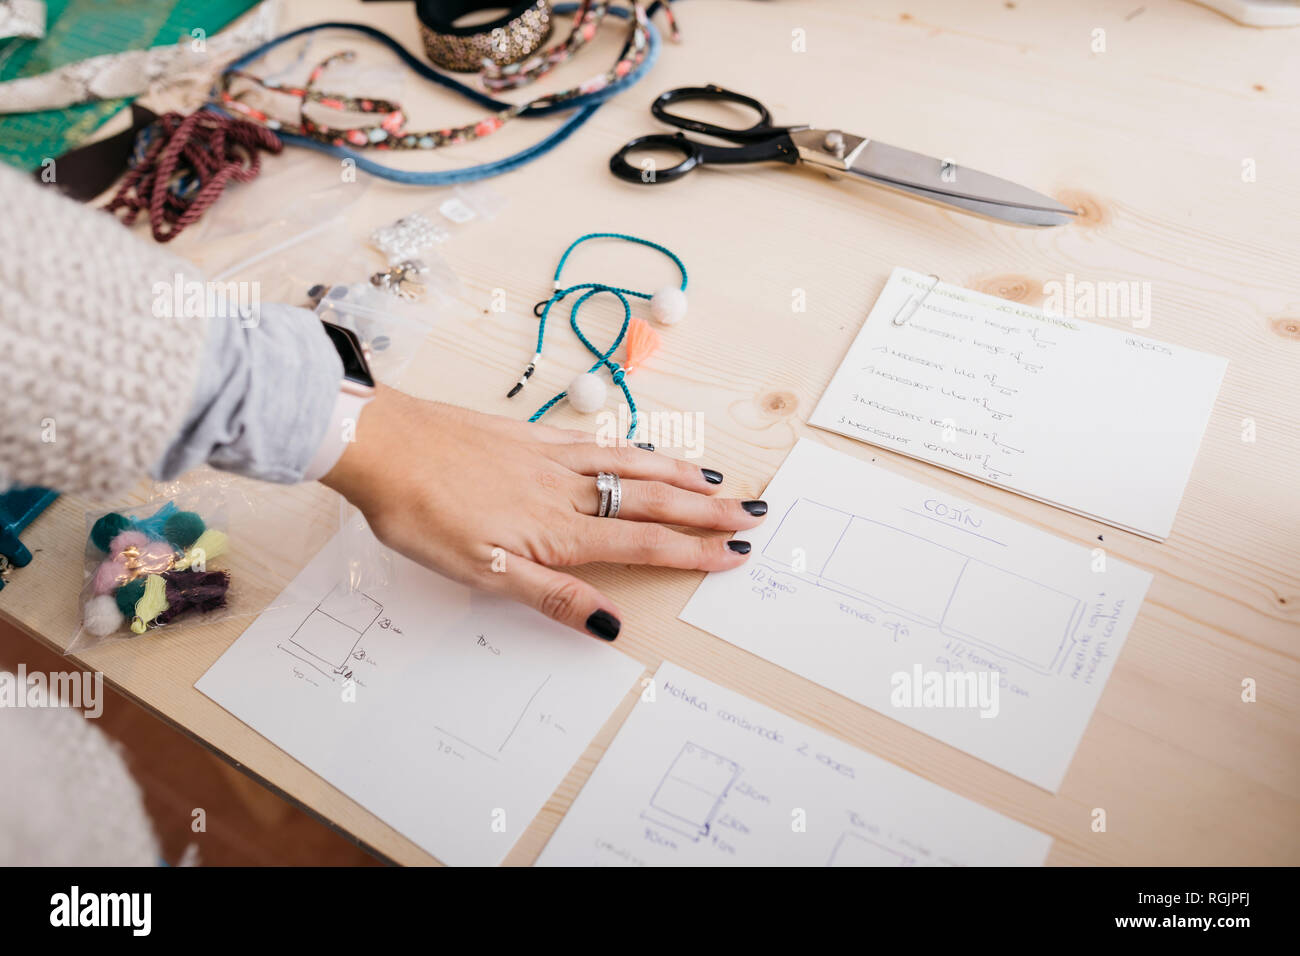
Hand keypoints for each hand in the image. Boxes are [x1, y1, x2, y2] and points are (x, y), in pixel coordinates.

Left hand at [321, 387, 766, 639]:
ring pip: (630, 466)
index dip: (694, 551)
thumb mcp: (481, 572)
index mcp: (556, 528)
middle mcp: (564, 488)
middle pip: (651, 501)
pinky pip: (596, 441)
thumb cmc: (419, 513)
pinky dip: (631, 448)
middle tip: (753, 513)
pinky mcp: (527, 435)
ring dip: (678, 476)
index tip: (736, 553)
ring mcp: (549, 456)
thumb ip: (550, 594)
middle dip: (706, 511)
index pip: (643, 544)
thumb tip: (608, 622)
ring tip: (715, 481)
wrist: (379, 443)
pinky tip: (641, 449)